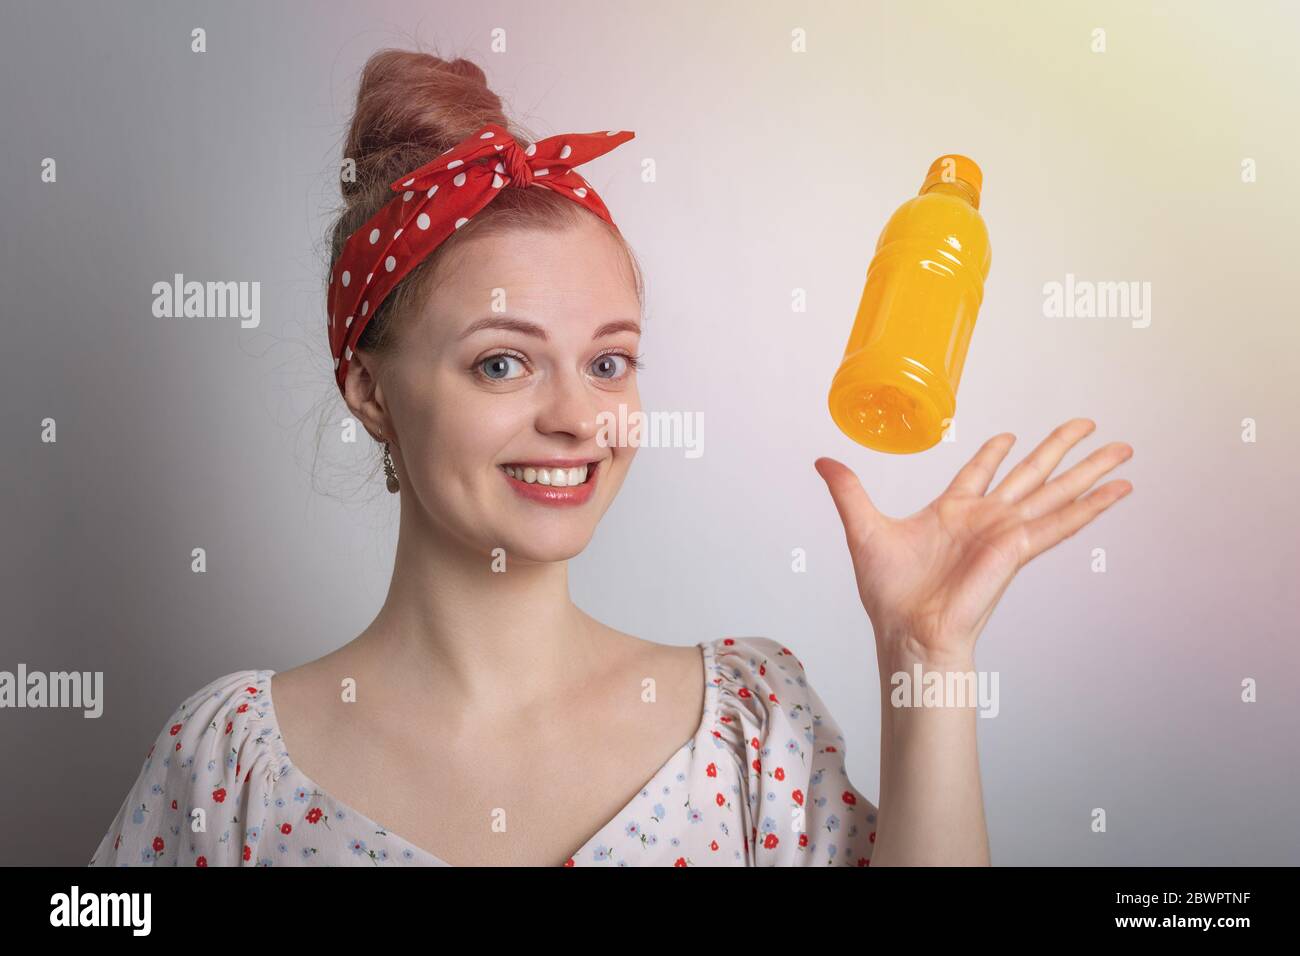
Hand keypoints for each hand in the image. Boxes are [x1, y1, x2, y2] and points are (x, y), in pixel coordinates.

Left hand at [815, 418, 1132, 664]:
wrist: (907, 632)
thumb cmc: (889, 595)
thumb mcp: (863, 529)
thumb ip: (848, 492)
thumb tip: (822, 462)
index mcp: (952, 512)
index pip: (980, 473)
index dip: (993, 453)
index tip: (1008, 434)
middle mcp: (985, 520)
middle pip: (1032, 472)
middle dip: (1060, 448)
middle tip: (1089, 424)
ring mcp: (1007, 533)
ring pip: (1056, 491)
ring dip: (1090, 470)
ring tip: (1123, 449)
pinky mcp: (1018, 549)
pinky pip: (1060, 522)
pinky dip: (1090, 506)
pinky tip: (1116, 491)